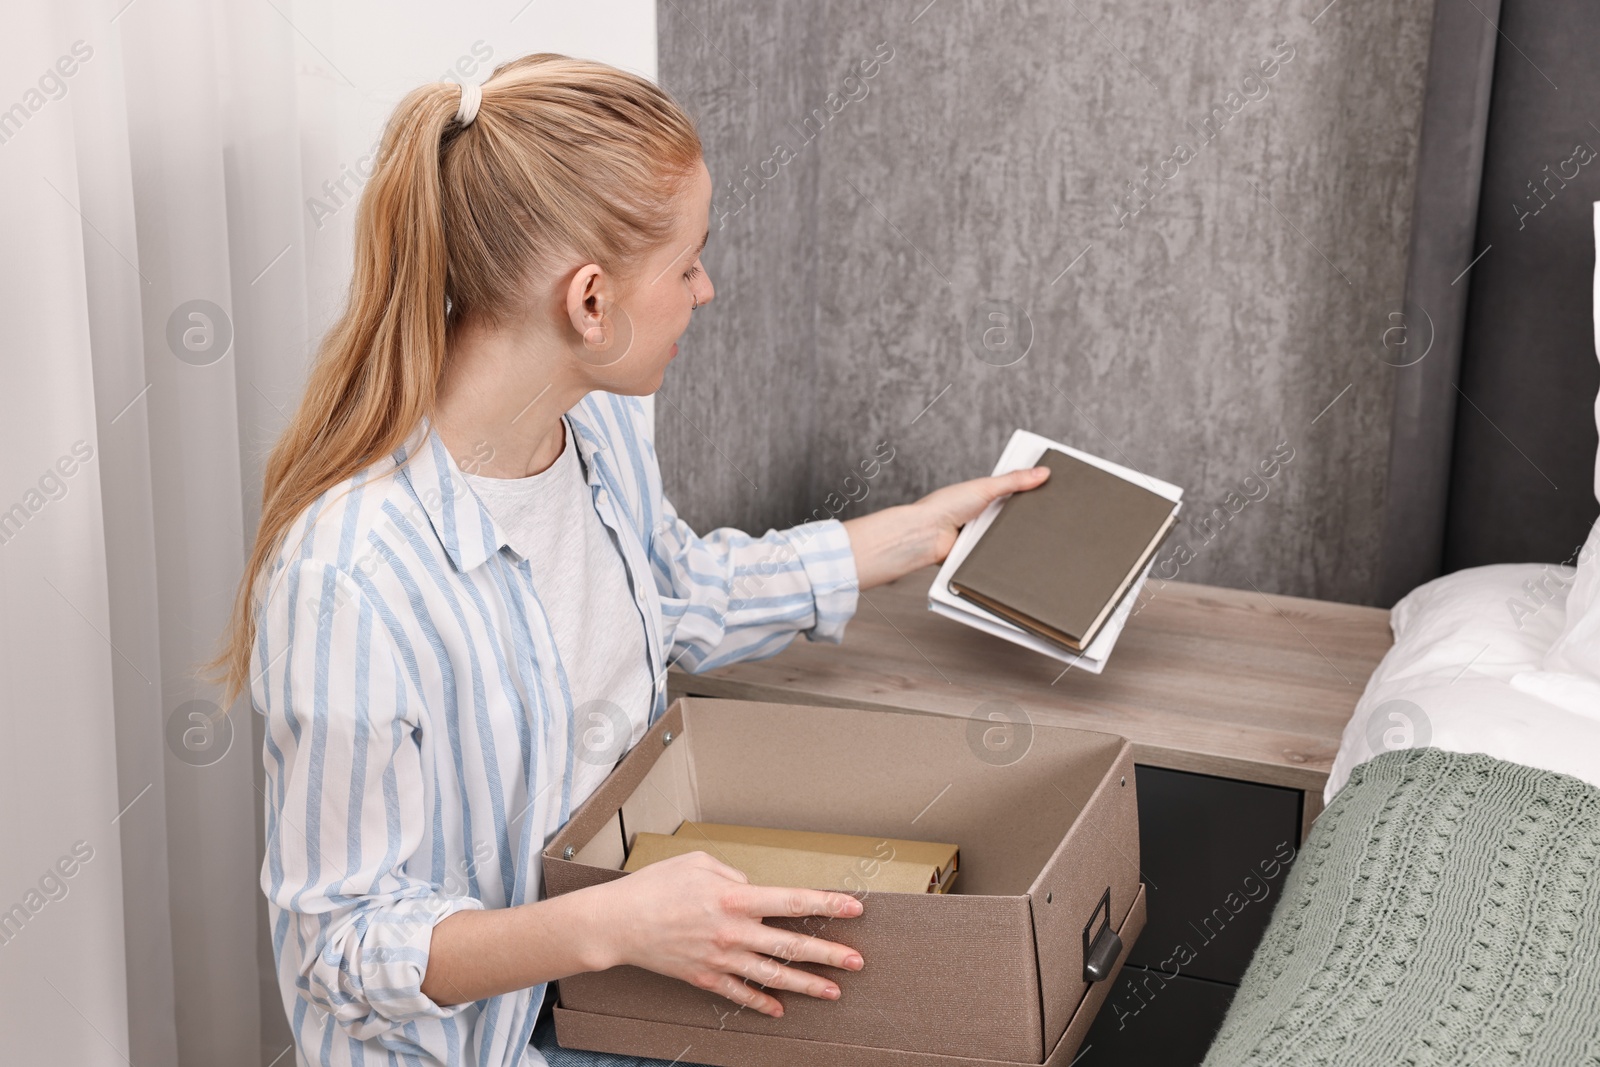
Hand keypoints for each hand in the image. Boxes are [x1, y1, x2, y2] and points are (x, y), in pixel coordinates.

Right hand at [588, 850, 865, 1017]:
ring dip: (806, 985)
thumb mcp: (698, 863)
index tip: (854, 908)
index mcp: (734, 898)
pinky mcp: (704, 977)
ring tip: (833, 991)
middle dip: (828, 954)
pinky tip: (780, 1009)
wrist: (617, 923)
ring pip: (773, 976)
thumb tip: (754, 889)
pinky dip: (761, 1002)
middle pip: (791, 946)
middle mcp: (733, 932)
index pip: (792, 902)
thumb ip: (734, 876)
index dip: (826, 905)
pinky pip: (739, 994)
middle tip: (858, 961)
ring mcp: (720, 959)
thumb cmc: (655, 885)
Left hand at [914, 465, 1050, 564]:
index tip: (1054, 489)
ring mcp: (984, 536)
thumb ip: (1014, 480)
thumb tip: (1043, 472)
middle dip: (1030, 516)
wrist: (927, 535)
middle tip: (1052, 513)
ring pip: (1012, 536)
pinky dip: (1009, 551)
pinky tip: (1018, 550)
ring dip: (1018, 535)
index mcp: (985, 495)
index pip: (1016, 492)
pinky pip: (1003, 553)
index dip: (1033, 491)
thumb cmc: (945, 506)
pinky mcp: (983, 554)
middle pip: (1017, 515)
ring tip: (1036, 532)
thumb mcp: (984, 487)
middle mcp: (986, 515)